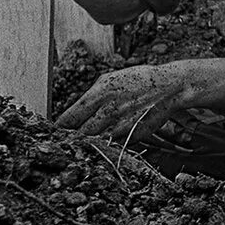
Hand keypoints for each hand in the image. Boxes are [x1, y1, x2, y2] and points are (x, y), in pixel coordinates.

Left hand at [56, 64, 189, 143]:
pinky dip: (108, 144)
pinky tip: (107, 141)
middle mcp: (108, 110)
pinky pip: (114, 144)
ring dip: (89, 143)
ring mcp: (121, 125)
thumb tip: (77, 110)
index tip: (54, 132)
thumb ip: (93, 95)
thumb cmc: (139, 80)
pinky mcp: (132, 136)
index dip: (60, 127)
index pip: (70, 117)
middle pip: (80, 134)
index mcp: (99, 94)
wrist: (169, 87)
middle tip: (65, 142)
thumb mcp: (111, 79)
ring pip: (95, 142)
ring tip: (84, 143)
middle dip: (72, 138)